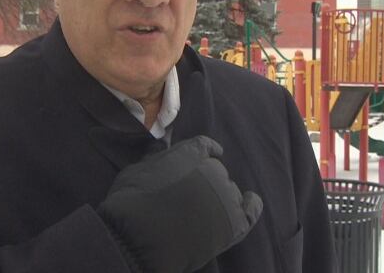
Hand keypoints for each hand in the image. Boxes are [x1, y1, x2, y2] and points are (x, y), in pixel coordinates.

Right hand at [98, 136, 262, 272]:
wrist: (141, 238)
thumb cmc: (131, 202)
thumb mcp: (137, 169)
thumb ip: (156, 156)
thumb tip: (162, 144)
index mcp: (192, 154)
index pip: (205, 146)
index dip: (207, 150)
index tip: (211, 153)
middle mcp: (213, 172)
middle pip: (217, 171)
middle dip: (206, 179)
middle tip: (191, 195)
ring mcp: (225, 198)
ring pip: (230, 191)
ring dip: (221, 196)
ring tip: (205, 209)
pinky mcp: (233, 224)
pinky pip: (251, 210)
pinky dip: (251, 205)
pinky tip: (250, 201)